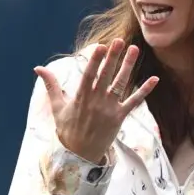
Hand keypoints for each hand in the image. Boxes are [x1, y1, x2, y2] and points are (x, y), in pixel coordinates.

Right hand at [34, 40, 158, 162]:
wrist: (80, 153)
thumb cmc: (68, 128)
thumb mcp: (57, 106)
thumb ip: (51, 85)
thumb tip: (38, 68)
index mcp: (81, 97)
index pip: (89, 75)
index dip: (95, 60)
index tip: (101, 46)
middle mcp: (96, 101)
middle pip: (106, 75)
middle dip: (113, 57)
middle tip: (119, 41)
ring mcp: (109, 108)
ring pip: (120, 84)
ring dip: (128, 66)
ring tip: (135, 50)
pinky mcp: (120, 117)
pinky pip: (134, 101)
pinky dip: (145, 90)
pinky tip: (155, 78)